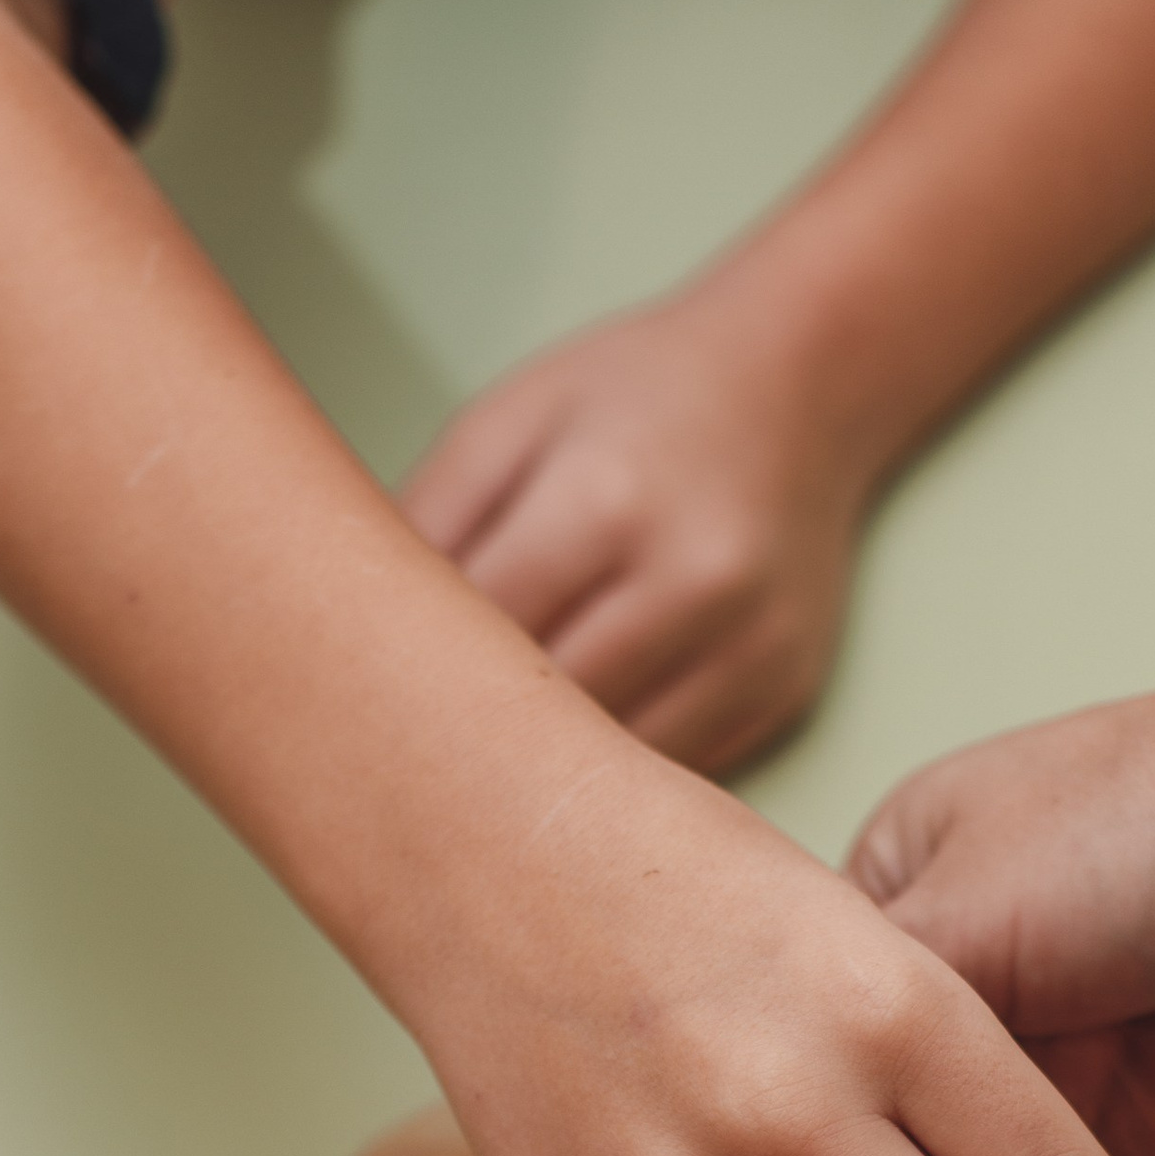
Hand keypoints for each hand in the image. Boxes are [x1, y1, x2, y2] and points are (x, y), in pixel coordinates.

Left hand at [400, 290, 874, 775]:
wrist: (798, 384)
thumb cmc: (633, 400)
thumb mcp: (512, 418)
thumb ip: (430, 517)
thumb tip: (356, 638)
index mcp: (604, 500)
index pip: (481, 633)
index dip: (416, 673)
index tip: (366, 698)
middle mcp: (690, 582)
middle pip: (546, 712)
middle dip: (474, 732)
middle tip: (412, 748)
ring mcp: (748, 646)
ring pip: (610, 764)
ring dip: (544, 769)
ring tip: (489, 759)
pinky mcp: (781, 690)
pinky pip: (671, 770)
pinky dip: (615, 771)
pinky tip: (577, 751)